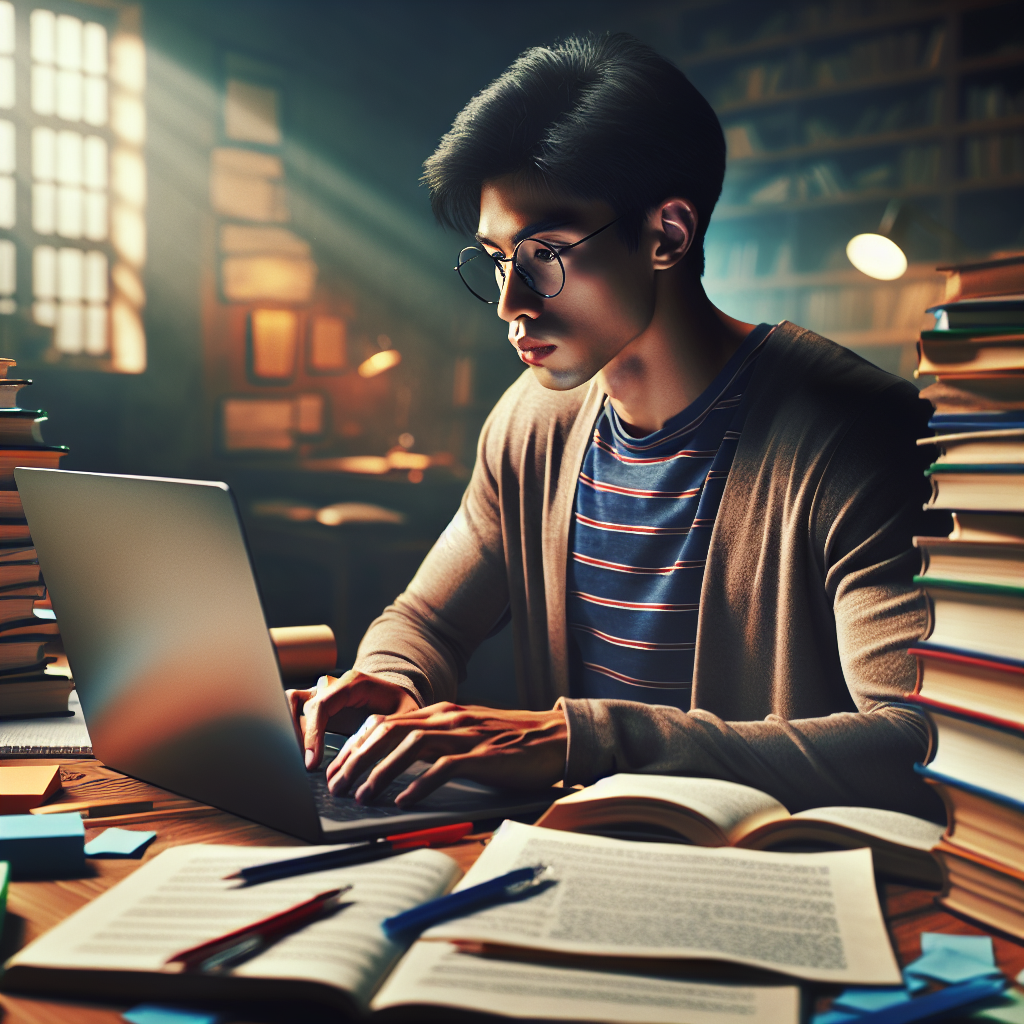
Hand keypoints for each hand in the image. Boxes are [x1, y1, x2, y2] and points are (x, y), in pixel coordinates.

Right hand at [286, 669, 419, 769]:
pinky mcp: (316, 704)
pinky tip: (300, 753)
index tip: (312, 761)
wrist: (398, 698)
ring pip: (291, 702)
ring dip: (289, 729)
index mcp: (353, 683)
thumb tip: (365, 751)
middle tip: (303, 763)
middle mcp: (333, 684)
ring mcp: (322, 692)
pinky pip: (293, 709)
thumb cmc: (401, 707)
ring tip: (298, 758)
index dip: (313, 734)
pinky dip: (290, 728)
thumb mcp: (403, 717)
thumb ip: (387, 729)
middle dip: (297, 735)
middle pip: (300, 703)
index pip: (322, 705)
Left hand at [324, 701, 567, 806]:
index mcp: (441, 713)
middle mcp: (448, 718)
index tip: (335, 768)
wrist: (556, 737)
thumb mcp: (466, 734)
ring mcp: (466, 735)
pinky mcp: (484, 755)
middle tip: (336, 785)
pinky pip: (444, 767)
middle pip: (389, 732)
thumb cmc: (510, 743)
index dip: (355, 745)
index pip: (385, 723)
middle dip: (356, 759)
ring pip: (410, 748)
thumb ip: (436, 743)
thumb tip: (398, 766)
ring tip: (361, 797)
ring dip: (380, 773)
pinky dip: (420, 784)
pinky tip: (404, 801)